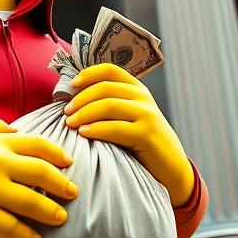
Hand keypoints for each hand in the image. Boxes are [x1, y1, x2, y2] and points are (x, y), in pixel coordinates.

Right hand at [0, 120, 77, 237]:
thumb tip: (17, 128)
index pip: (38, 145)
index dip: (58, 154)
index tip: (69, 164)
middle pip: (41, 173)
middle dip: (62, 185)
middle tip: (73, 194)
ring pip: (32, 203)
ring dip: (51, 213)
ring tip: (61, 219)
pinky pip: (11, 228)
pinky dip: (27, 237)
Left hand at [64, 63, 194, 206]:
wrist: (171, 168)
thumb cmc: (142, 143)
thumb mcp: (129, 117)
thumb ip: (111, 105)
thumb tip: (74, 99)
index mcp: (137, 88)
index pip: (110, 70)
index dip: (88, 74)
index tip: (72, 85)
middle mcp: (143, 97)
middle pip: (104, 88)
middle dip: (80, 99)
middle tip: (66, 111)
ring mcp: (147, 114)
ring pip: (107, 106)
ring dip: (84, 113)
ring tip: (70, 123)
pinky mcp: (147, 134)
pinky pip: (115, 128)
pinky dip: (96, 129)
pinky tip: (84, 133)